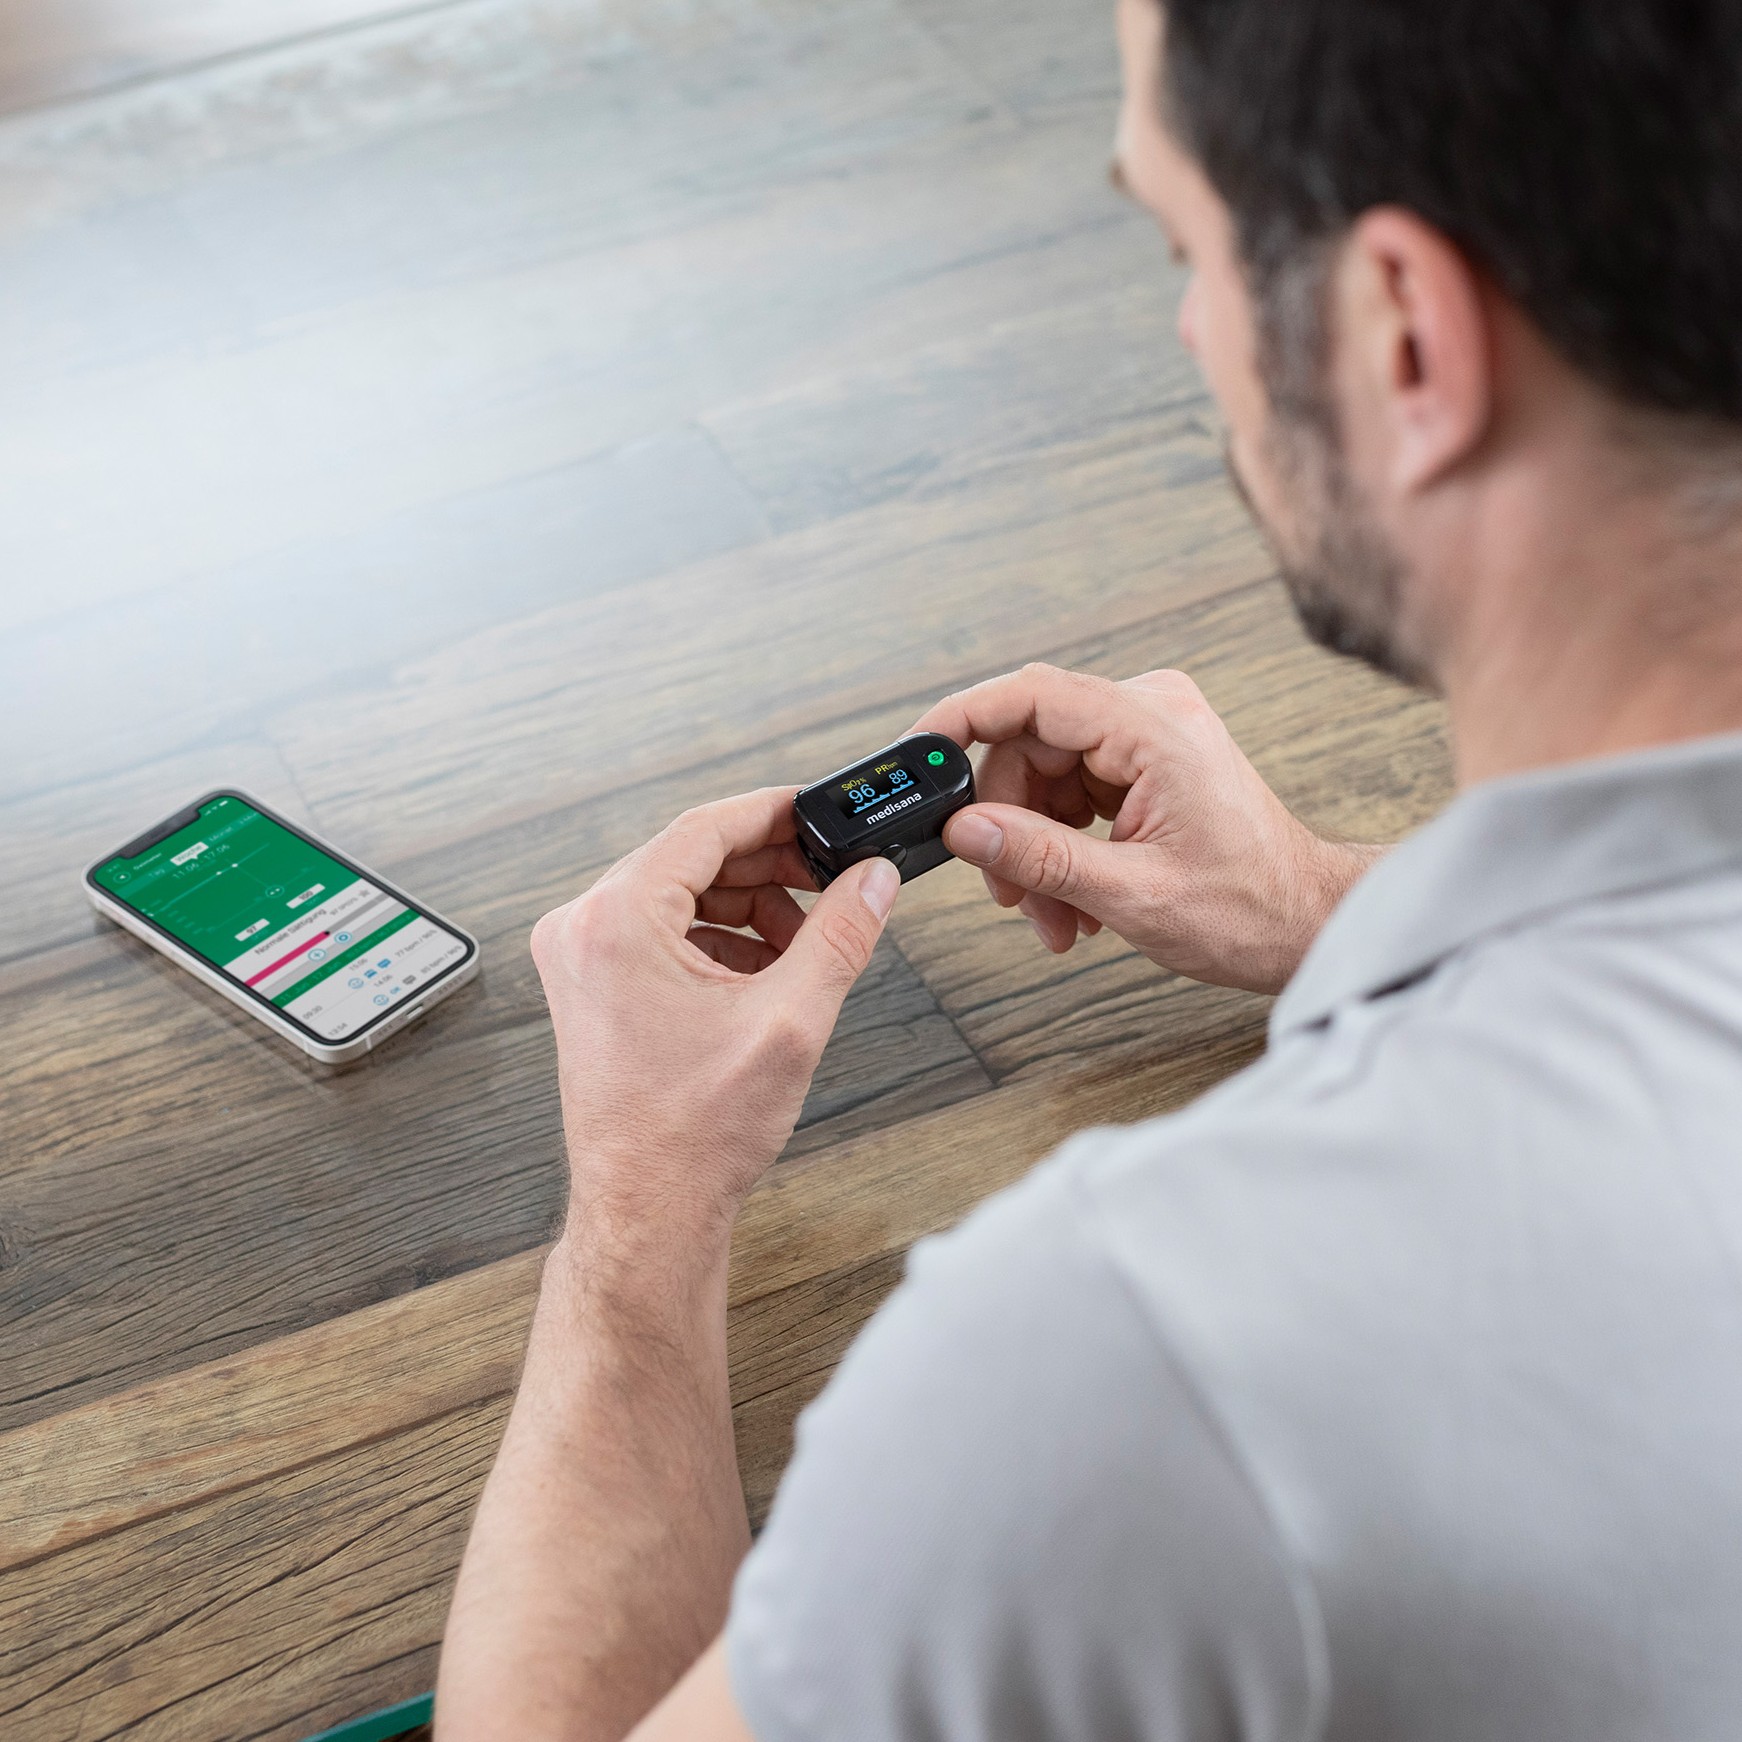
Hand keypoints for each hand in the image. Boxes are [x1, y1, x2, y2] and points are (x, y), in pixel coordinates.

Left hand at [530, 788, 899, 1260]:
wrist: (648, 1210)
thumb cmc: (691, 1136)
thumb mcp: (789, 1020)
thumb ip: (840, 935)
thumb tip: (872, 881)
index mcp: (615, 921)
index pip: (704, 827)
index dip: (773, 813)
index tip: (819, 810)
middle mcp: (584, 928)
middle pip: (691, 858)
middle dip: (768, 869)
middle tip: (830, 881)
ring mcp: (581, 958)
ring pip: (680, 894)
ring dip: (748, 908)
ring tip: (804, 946)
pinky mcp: (592, 985)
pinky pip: (662, 931)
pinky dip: (718, 940)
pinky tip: (766, 973)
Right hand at [912, 664, 1381, 993]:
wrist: (1307, 924)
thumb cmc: (1250, 908)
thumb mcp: (1130, 893)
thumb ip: (1038, 857)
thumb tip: (965, 830)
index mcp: (1153, 725)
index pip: (1029, 695)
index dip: (962, 719)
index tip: (918, 753)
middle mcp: (1151, 713)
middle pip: (1029, 744)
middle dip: (1008, 822)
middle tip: (1009, 892)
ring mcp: (1150, 736)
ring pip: (1045, 774)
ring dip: (1034, 847)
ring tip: (1053, 915)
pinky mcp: (1148, 763)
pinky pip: (1073, 790)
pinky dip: (1061, 844)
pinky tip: (1073, 900)